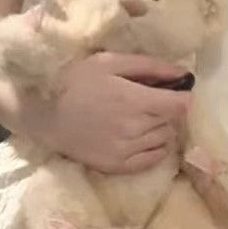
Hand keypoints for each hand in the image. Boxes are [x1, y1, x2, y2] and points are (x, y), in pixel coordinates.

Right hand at [20, 52, 190, 173]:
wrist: (44, 115)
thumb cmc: (75, 82)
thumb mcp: (109, 62)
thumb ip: (149, 66)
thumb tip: (183, 72)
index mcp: (134, 100)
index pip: (180, 105)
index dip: (180, 96)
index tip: (171, 91)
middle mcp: (134, 128)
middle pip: (172, 121)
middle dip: (166, 110)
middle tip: (147, 102)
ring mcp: (127, 150)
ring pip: (165, 139)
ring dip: (160, 128)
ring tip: (140, 118)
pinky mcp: (118, 166)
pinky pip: (153, 159)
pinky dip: (155, 148)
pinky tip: (141, 137)